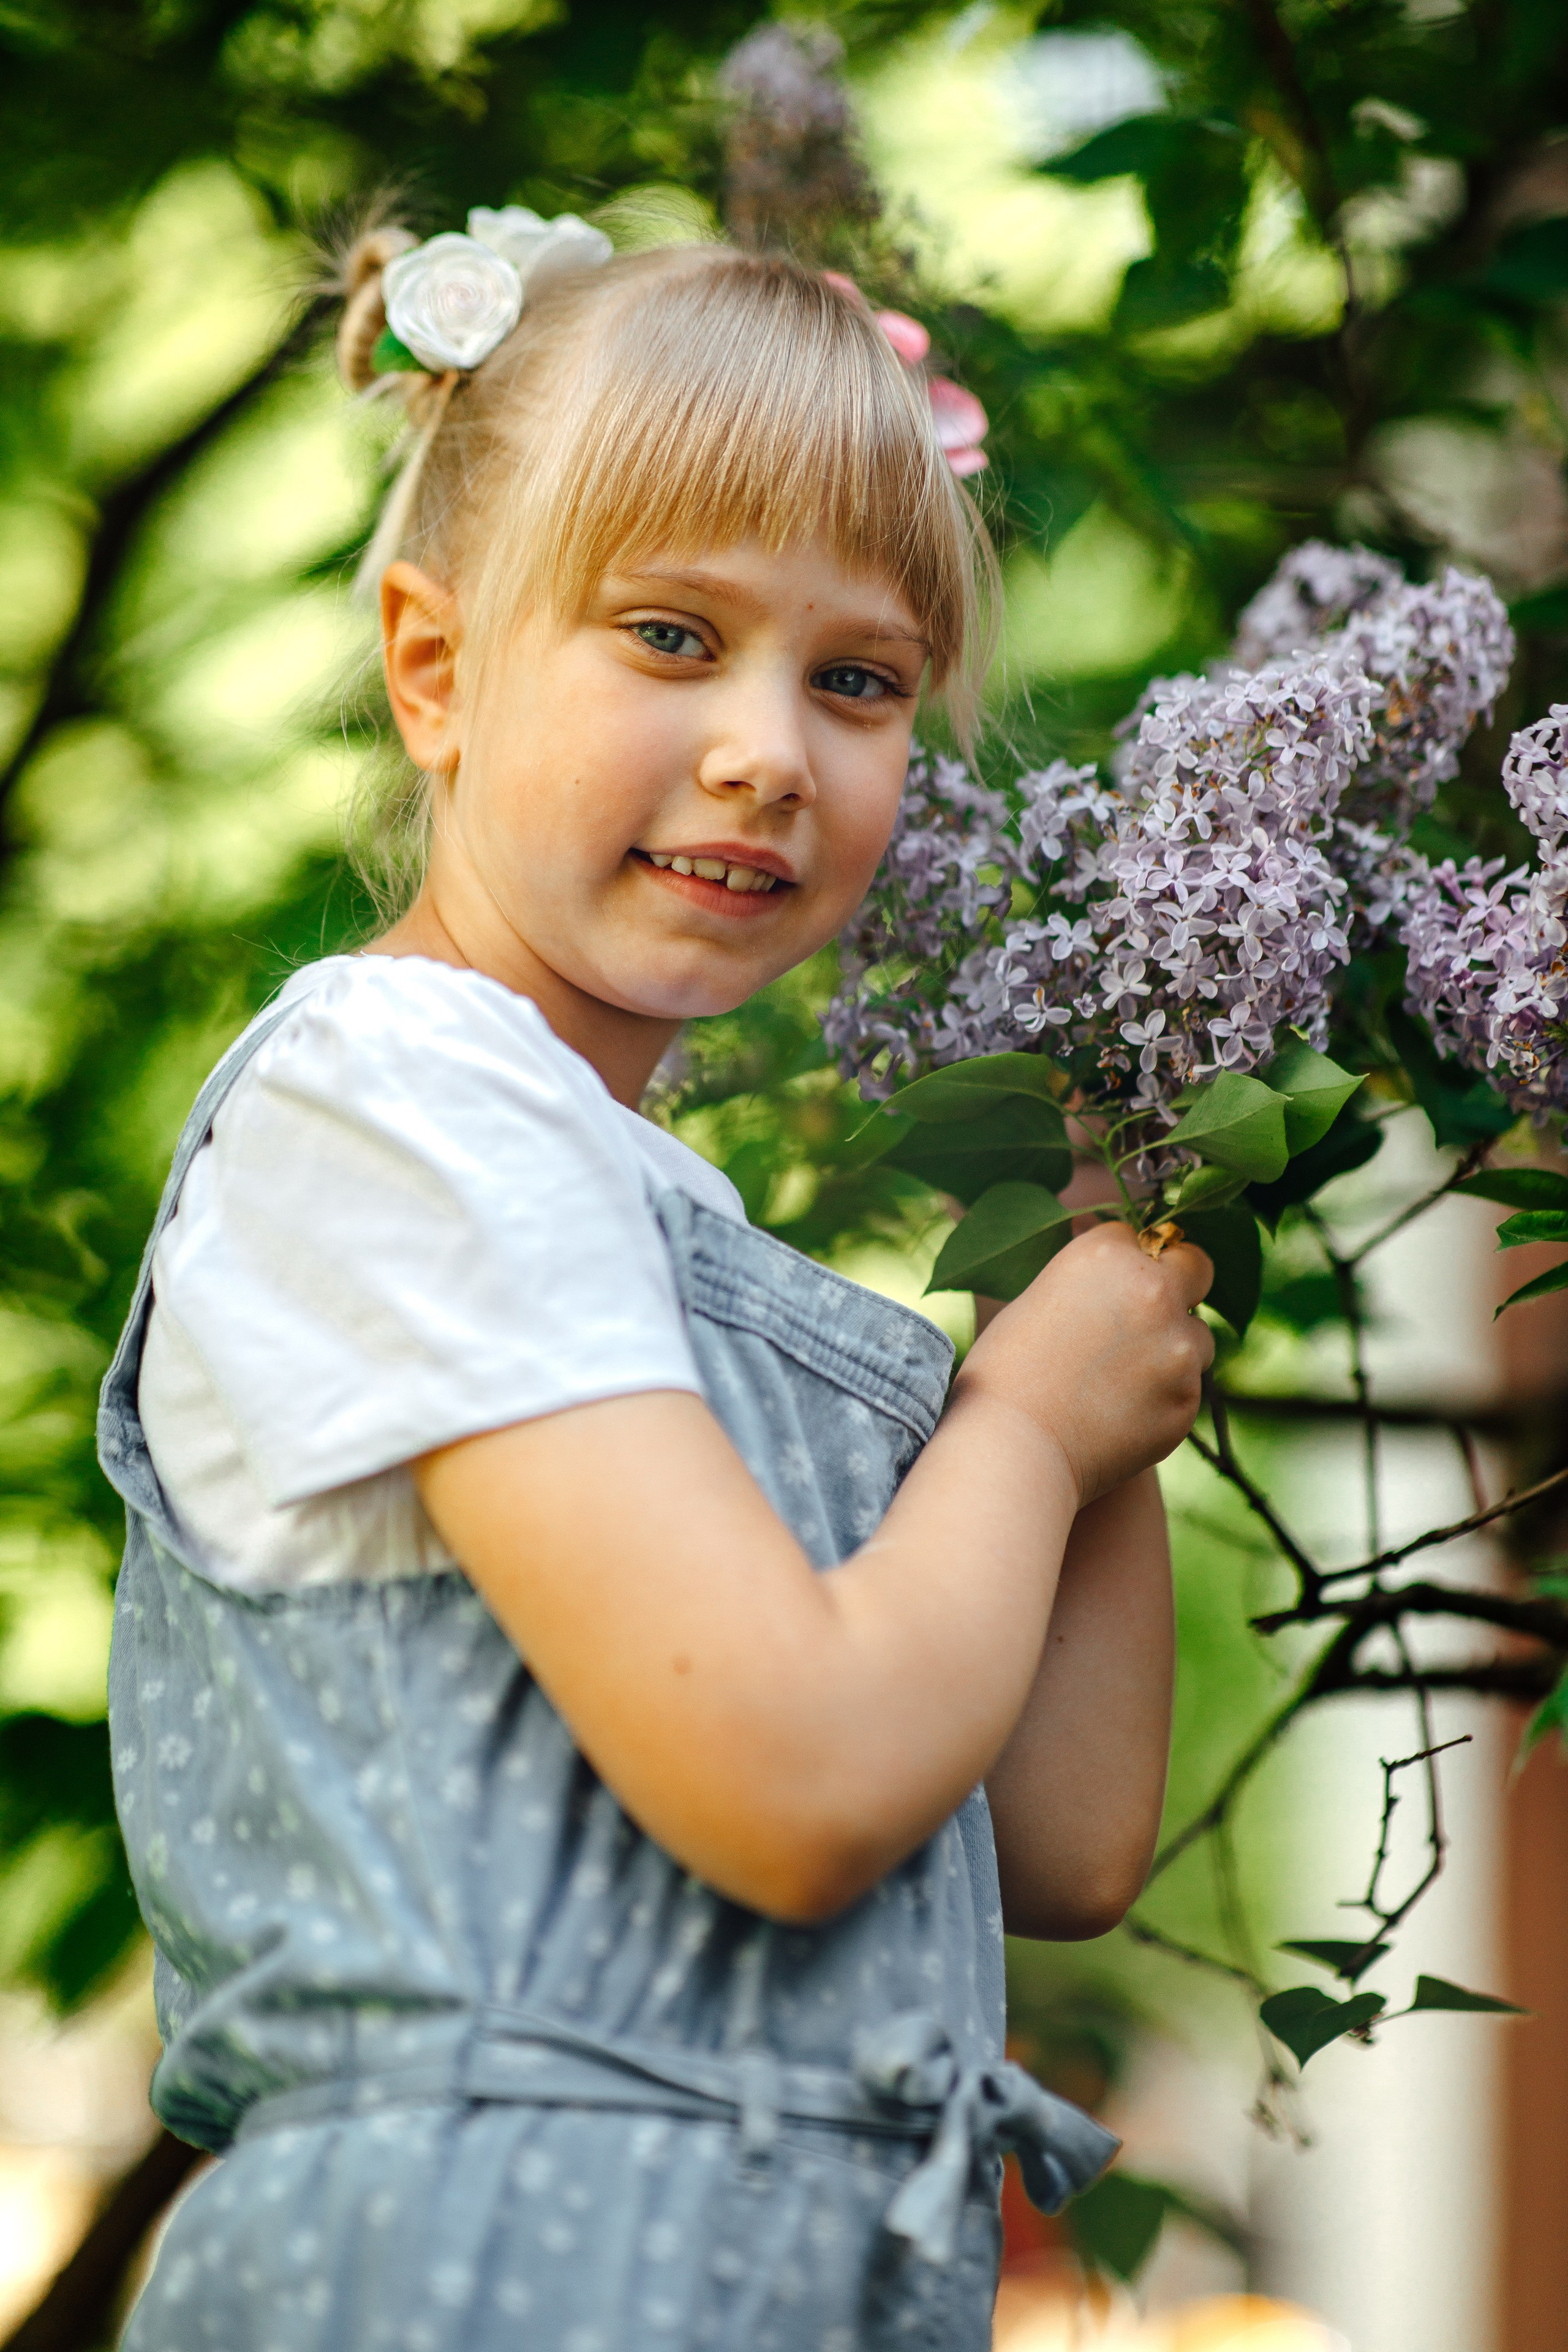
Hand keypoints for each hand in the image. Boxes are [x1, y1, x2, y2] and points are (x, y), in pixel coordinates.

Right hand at [955, 1219, 1212, 1506]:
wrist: (1013, 1448)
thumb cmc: (1003, 1374)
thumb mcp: (1035, 1300)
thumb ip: (1088, 1282)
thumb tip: (1111, 1280)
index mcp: (1106, 1254)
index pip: (1137, 1235)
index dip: (1125, 1260)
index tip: (1111, 1285)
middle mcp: (1153, 1291)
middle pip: (1195, 1266)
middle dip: (1178, 1283)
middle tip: (1151, 1311)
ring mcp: (1178, 1347)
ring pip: (1198, 1335)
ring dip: (1174, 1347)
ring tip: (1122, 1378)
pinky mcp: (1187, 1399)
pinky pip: (1188, 1386)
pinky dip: (1165, 1395)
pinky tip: (1122, 1412)